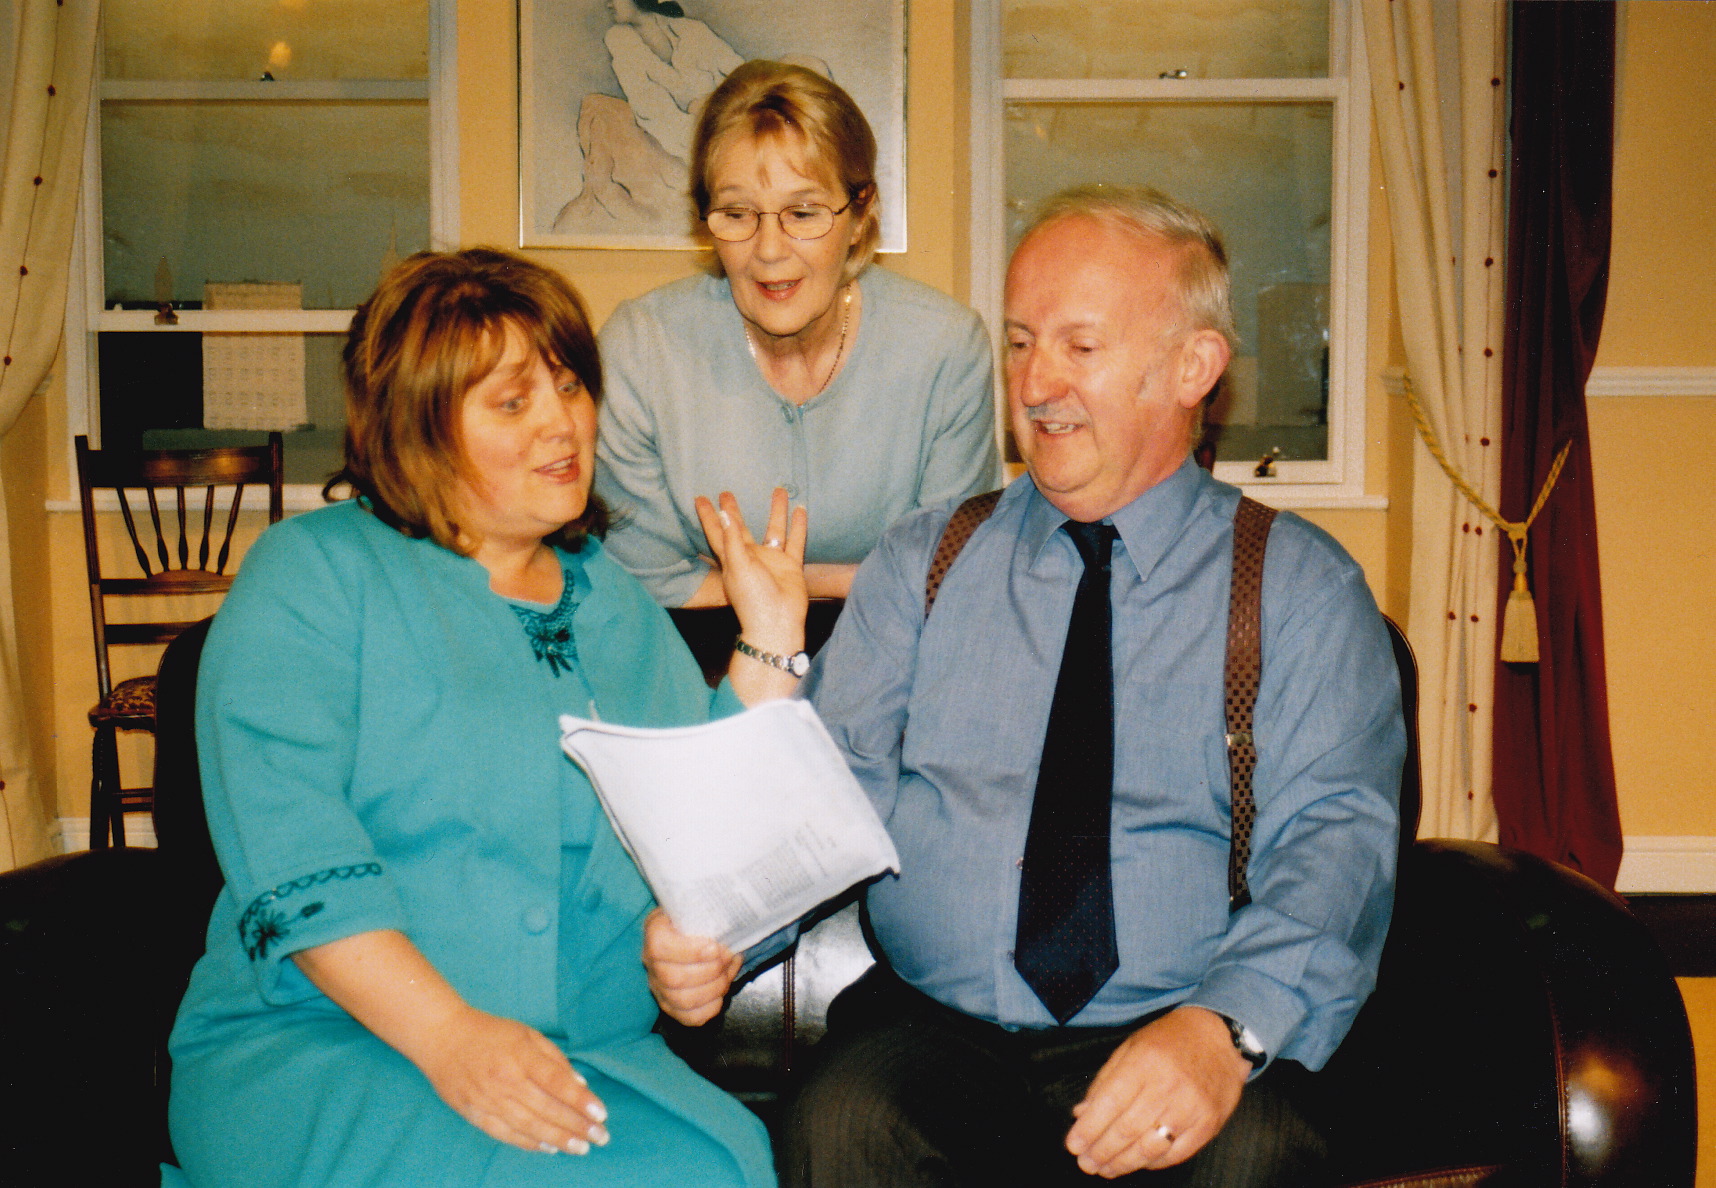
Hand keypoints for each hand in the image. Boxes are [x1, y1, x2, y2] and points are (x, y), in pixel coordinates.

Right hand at [413, 1006, 610, 1155]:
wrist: (443, 1037)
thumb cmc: (491, 1033)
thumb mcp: (527, 1034)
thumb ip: (555, 1060)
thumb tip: (580, 1086)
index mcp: (521, 1055)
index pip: (557, 1082)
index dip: (580, 1100)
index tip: (602, 1114)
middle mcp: (506, 1079)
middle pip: (547, 1108)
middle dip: (577, 1125)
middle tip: (600, 1137)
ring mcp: (488, 1099)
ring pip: (529, 1126)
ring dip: (559, 1139)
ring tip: (581, 1147)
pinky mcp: (474, 1113)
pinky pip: (506, 1134)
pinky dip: (529, 1144)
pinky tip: (550, 1148)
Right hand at [643, 907, 740, 1025]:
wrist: (684, 931)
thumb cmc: (693, 917)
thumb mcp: (694, 905)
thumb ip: (706, 910)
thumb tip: (733, 918)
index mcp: (654, 934)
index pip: (661, 949)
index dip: (690, 952)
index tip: (715, 947)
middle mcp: (651, 964)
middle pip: (675, 979)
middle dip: (710, 971)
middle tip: (728, 958)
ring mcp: (659, 988)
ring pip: (684, 1000)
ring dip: (714, 988)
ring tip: (728, 973)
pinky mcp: (671, 1006)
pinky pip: (690, 1017)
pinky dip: (711, 1007)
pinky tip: (721, 992)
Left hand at [694, 488, 807, 657]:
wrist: (777, 623)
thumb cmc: (752, 598)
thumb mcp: (739, 566)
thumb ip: (732, 540)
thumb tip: (722, 513)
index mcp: (732, 559)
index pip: (717, 532)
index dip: (708, 516)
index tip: (700, 498)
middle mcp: (751, 558)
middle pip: (741, 528)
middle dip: (734, 511)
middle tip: (727, 491)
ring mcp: (772, 561)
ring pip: (774, 529)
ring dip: (776, 511)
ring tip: (779, 489)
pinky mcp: (790, 566)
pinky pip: (795, 541)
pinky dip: (798, 526)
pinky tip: (801, 509)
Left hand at [1064, 1006, 1250, 1177]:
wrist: (1219, 1037)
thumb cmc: (1169, 1040)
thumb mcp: (1131, 1047)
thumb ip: (1105, 1080)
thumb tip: (1082, 1113)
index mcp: (1144, 1063)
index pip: (1109, 1104)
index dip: (1089, 1129)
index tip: (1073, 1145)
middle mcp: (1167, 1087)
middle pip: (1127, 1130)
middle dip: (1101, 1151)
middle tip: (1086, 1163)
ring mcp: (1190, 1108)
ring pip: (1150, 1148)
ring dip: (1123, 1163)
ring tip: (1106, 1169)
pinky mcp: (1208, 1124)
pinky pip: (1176, 1154)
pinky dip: (1153, 1163)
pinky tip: (1137, 1163)